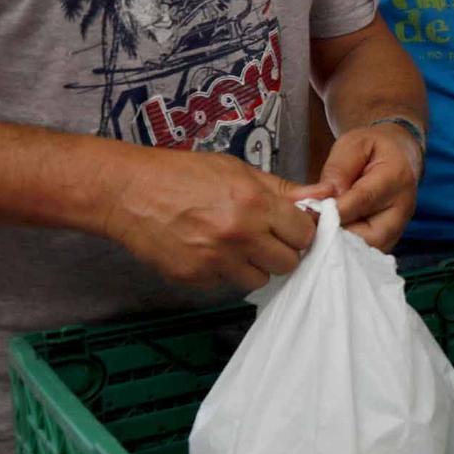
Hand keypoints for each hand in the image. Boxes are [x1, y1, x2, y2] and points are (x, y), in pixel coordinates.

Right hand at [99, 149, 325, 290]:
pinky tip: (206, 249)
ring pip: (259, 279)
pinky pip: (226, 284)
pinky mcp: (194, 277)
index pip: (304, 234)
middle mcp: (239, 234)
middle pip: (288, 263)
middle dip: (281, 251)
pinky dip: (223, 271)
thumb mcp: (236, 170)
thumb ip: (282, 189)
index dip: (299, 231)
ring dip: (253, 265)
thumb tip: (326, 195)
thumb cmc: (182, 173)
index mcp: (254, 203)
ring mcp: (215, 260)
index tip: (289, 227)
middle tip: (264, 238)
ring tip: (233, 244)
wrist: (127, 191)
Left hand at [307, 121, 420, 250]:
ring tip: (314, 239)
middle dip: (337, 237)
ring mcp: (398, 227)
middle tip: (307, 232)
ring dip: (340, 249)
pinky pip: (367, 253)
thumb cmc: (374, 147)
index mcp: (395, 177)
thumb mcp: (353, 145)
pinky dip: (346, 252)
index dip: (333, 212)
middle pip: (370, 236)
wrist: (401, 154)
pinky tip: (326, 244)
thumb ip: (338, 169)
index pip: (363, 200)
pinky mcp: (391, 239)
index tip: (307, 216)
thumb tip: (321, 198)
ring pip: (368, 250)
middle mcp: (402, 208)